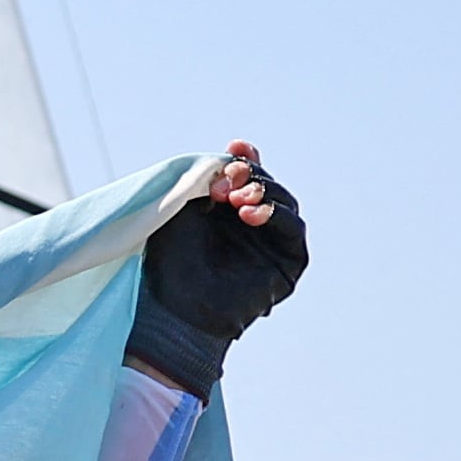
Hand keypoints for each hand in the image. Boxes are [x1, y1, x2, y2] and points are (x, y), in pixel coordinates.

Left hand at [124, 139, 307, 397]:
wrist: (172, 313)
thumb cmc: (168, 267)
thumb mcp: (181, 211)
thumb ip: (204, 180)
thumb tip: (234, 153)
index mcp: (228, 214)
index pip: (246, 177)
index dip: (244, 159)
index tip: (233, 147)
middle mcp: (253, 227)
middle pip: (266, 185)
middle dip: (249, 176)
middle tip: (227, 181)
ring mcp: (272, 246)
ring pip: (282, 203)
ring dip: (262, 193)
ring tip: (237, 200)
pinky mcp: (289, 265)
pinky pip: (293, 229)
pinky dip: (275, 216)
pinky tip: (251, 215)